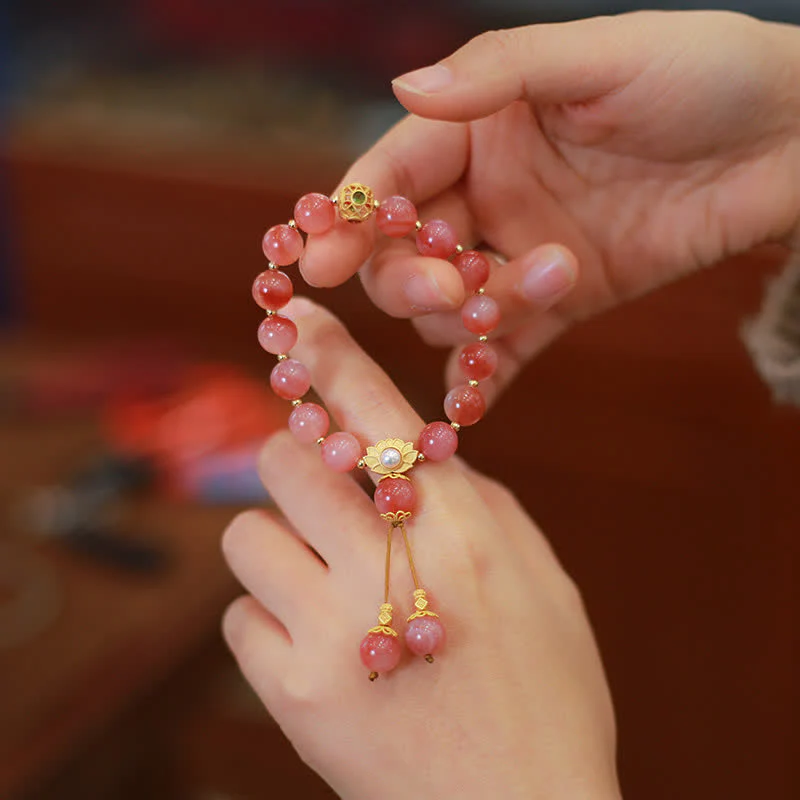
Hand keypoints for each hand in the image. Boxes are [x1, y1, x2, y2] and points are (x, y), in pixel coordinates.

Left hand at [222, 298, 619, 799]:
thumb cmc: (546, 693)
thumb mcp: (542, 582)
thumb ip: (481, 506)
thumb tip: (418, 453)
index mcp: (464, 529)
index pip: (379, 412)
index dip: (330, 354)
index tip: (295, 316)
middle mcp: (393, 565)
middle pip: (287, 460)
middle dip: (293, 460)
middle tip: (317, 487)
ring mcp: (335, 631)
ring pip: (246, 534)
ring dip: (277, 543)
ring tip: (320, 580)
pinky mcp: (294, 695)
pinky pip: (238, 617)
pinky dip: (267, 618)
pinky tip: (318, 645)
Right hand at [300, 10, 799, 396]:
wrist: (791, 139)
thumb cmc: (701, 75)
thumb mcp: (598, 57)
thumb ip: (496, 74)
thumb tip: (404, 87)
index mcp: (480, 129)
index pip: (389, 179)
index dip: (349, 222)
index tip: (317, 265)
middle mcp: (488, 195)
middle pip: (404, 257)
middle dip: (412, 280)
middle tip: (451, 284)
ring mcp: (521, 253)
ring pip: (451, 310)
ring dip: (475, 314)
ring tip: (552, 276)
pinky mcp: (563, 300)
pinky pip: (505, 350)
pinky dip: (482, 380)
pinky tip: (472, 400)